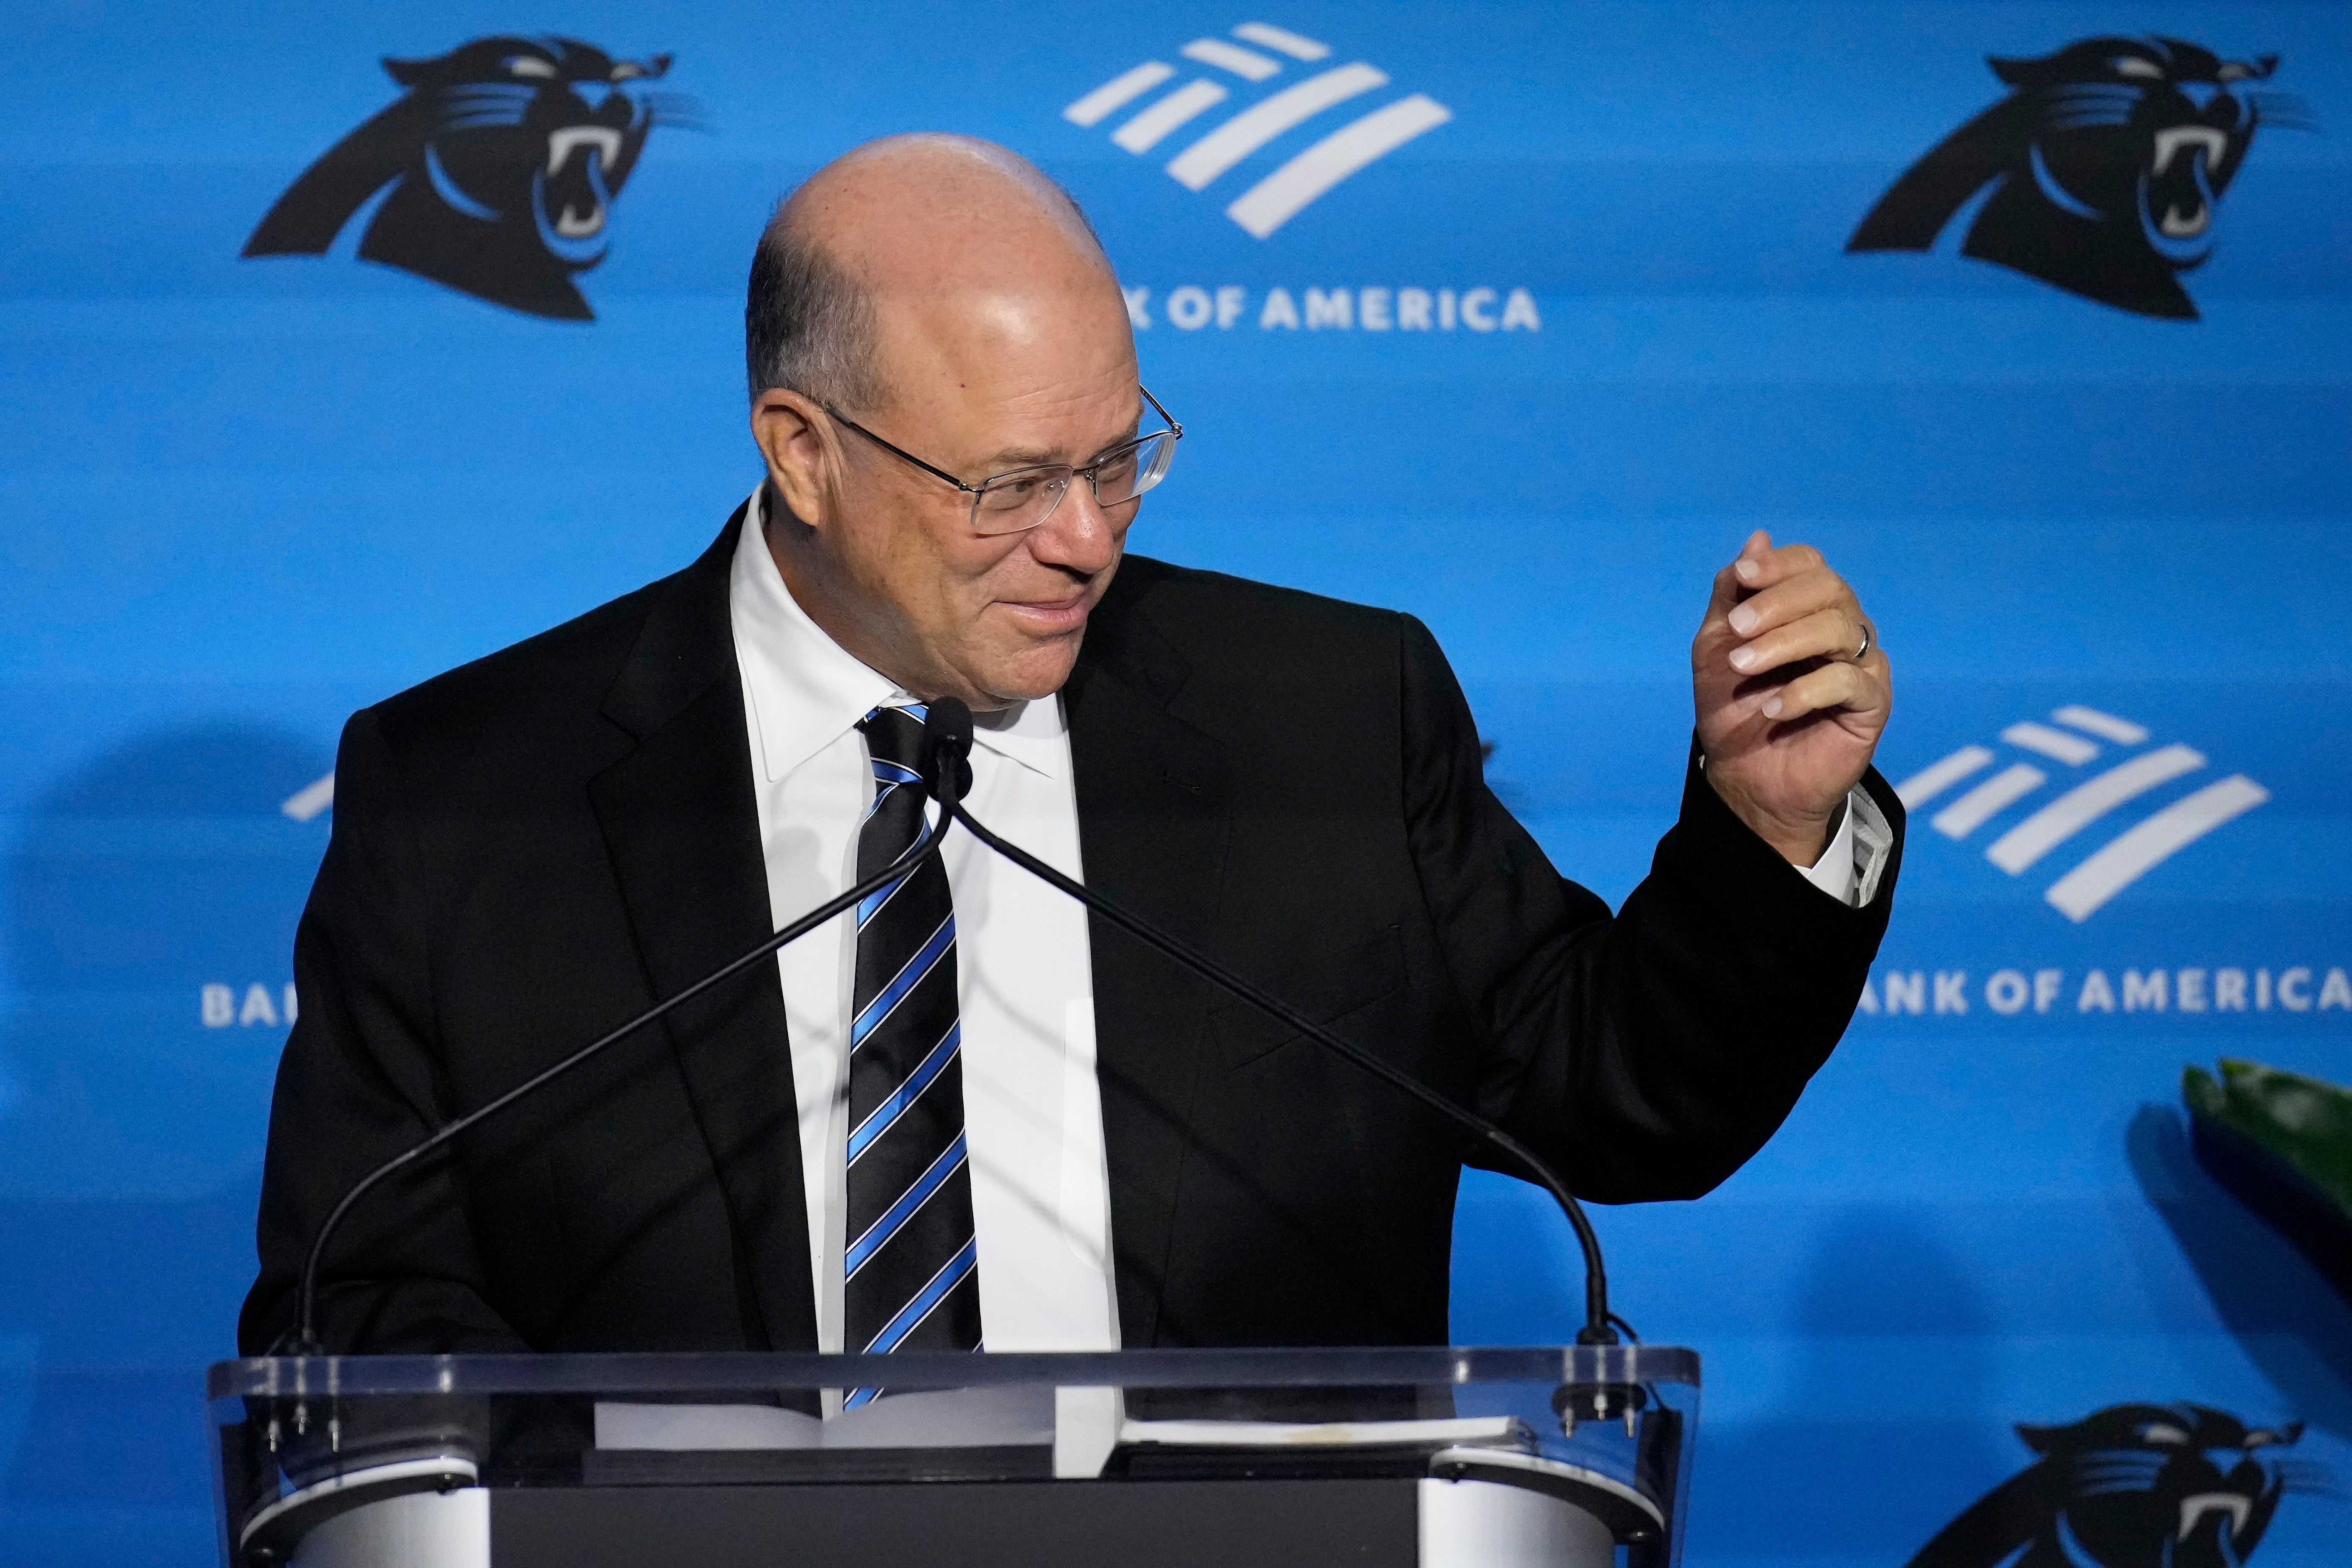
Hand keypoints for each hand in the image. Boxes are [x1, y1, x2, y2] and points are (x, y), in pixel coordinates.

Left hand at [1692, 531, 1891, 865]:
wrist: (1744, 777)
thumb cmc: (1733, 707)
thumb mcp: (1716, 647)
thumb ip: (1732, 595)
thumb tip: (1757, 537)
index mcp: (1808, 607)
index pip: (1809, 564)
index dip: (1778, 565)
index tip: (1741, 577)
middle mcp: (1843, 626)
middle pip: (1828, 588)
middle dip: (1777, 603)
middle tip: (1737, 631)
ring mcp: (1862, 663)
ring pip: (1839, 629)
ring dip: (1783, 645)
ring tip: (1743, 669)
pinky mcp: (1873, 702)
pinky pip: (1849, 681)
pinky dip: (1805, 691)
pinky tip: (1771, 709)